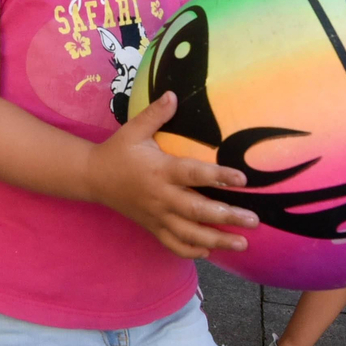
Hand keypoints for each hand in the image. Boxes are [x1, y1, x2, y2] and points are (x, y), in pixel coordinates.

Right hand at [84, 92, 258, 258]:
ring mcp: (156, 215)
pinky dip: (191, 250)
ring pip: (189, 233)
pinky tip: (210, 251)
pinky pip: (172, 244)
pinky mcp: (151, 226)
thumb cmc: (117, 152)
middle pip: (197, 210)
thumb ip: (155, 114)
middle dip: (227, 216)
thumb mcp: (133, 130)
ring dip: (217, 240)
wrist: (92, 177)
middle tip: (254, 220)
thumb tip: (174, 94)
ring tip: (242, 243)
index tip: (242, 179)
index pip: (193, 174)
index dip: (218, 176)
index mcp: (160, 170)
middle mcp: (160, 196)